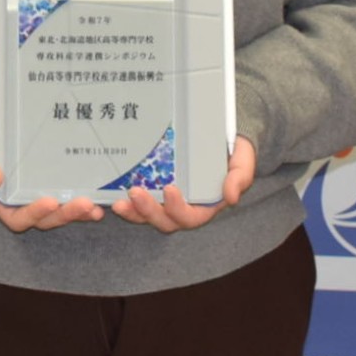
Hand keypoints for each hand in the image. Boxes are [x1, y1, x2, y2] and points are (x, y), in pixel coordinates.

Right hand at [0, 150, 106, 231]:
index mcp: (3, 200)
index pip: (18, 218)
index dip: (34, 214)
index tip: (50, 201)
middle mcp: (25, 200)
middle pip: (47, 218)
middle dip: (66, 214)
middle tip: (84, 204)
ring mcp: (43, 191)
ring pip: (63, 210)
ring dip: (80, 212)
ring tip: (96, 207)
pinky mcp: (58, 179)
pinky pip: (73, 193)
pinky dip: (87, 197)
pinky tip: (103, 194)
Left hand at [110, 135, 255, 232]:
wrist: (224, 135)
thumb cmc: (234, 151)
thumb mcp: (242, 162)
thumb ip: (239, 178)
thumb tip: (231, 198)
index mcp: (205, 206)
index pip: (189, 217)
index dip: (177, 209)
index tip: (170, 189)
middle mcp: (184, 207)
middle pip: (164, 221)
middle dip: (148, 211)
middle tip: (134, 193)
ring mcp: (166, 199)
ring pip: (147, 215)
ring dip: (133, 211)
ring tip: (118, 202)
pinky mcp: (154, 187)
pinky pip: (138, 200)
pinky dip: (127, 200)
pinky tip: (112, 191)